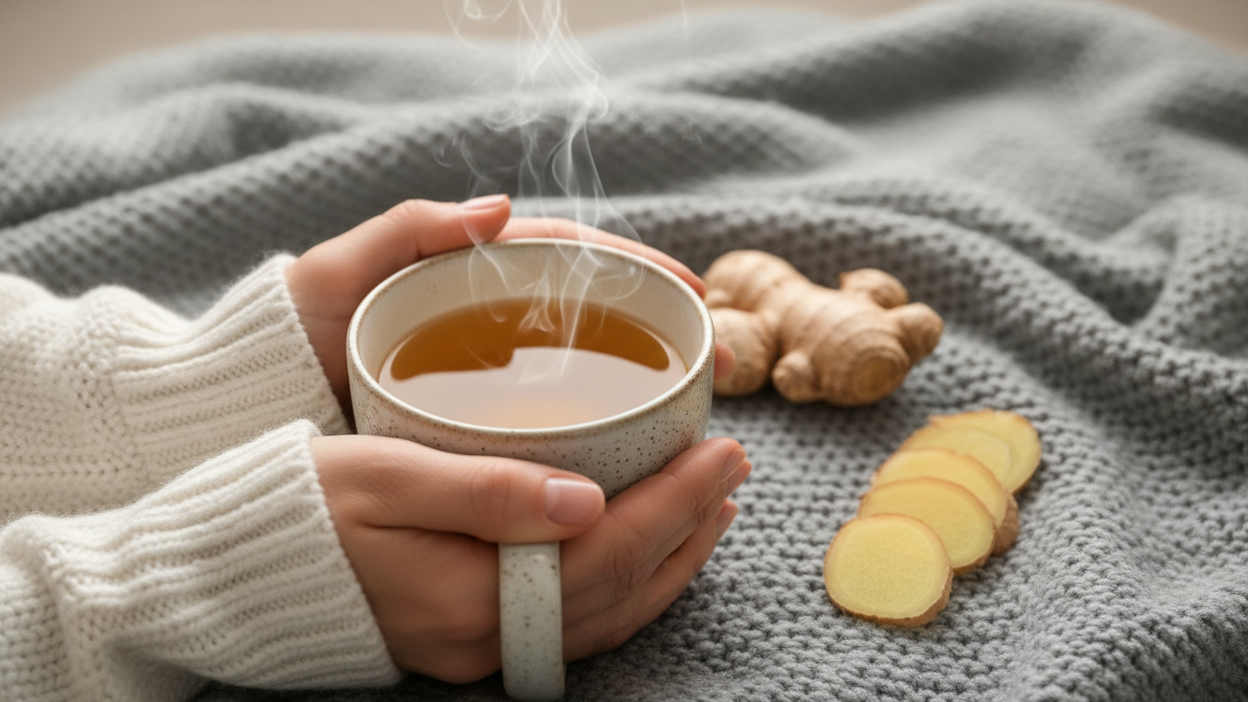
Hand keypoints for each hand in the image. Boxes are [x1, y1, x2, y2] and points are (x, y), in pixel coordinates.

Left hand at [285, 196, 733, 409]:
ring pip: (582, 382)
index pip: (571, 263)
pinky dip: (602, 445)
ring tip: (699, 411)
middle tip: (715, 358)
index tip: (692, 289)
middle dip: (661, 335)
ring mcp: (486, 386)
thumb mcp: (336, 274)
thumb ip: (406, 232)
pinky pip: (550, 436)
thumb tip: (500, 208)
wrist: (242, 417)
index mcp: (469, 280)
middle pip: (594, 323)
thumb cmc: (287, 338)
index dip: (638, 272)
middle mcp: (489, 329)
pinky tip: (641, 464)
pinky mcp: (476, 436)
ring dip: (646, 392)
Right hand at [312, 433, 749, 683]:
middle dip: (691, 525)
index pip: (610, 551)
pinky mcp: (467, 639)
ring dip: (669, 560)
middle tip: (735, 465)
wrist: (229, 568)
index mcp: (473, 594)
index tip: (723, 448)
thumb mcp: (387, 476)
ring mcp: (478, 648)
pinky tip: (642, 550)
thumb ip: (489, 492)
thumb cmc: (298, 505)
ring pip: (606, 616)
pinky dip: (625, 585)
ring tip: (714, 508)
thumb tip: (591, 501)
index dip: (677, 500)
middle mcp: (486, 637)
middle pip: (623, 588)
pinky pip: (574, 623)